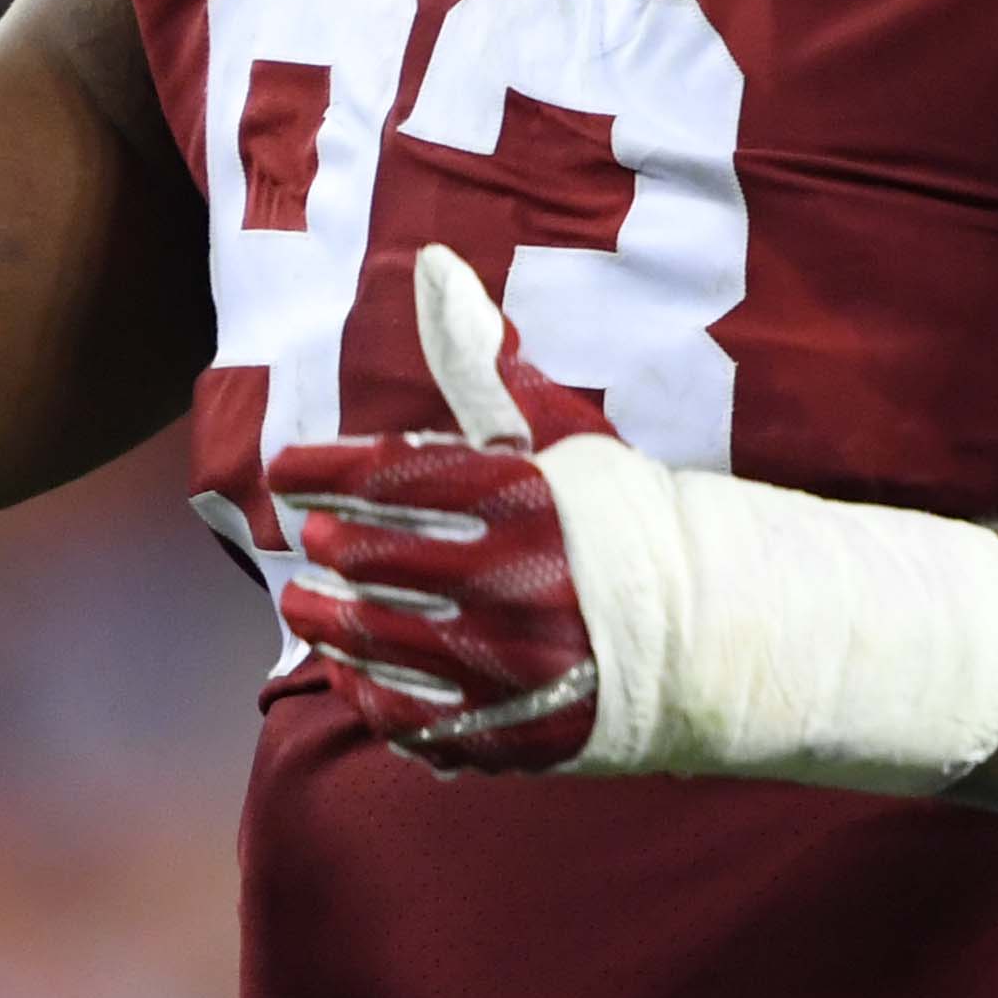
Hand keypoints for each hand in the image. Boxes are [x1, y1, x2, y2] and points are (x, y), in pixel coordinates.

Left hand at [270, 245, 607, 773]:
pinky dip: (365, 693)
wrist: (713, 633)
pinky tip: (348, 674)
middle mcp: (517, 580)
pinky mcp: (516, 732)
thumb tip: (434, 265)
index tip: (284, 470)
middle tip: (312, 542)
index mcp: (525, 499)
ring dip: (327, 624)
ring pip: (380, 643)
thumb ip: (484, 367)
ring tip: (306, 608)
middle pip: (374, 560)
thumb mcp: (562, 438)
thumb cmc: (624, 520)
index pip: (388, 476)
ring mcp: (516, 665)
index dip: (321, 470)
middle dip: (329, 547)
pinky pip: (411, 719)